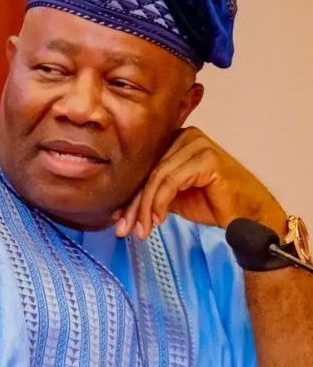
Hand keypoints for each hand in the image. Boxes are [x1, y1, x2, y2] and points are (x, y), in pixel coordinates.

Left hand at [114, 127, 286, 238]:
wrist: (249, 215)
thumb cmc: (214, 203)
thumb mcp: (173, 198)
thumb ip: (149, 195)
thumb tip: (117, 210)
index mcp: (175, 141)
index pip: (144, 169)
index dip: (129, 197)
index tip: (118, 221)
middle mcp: (185, 136)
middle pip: (148, 173)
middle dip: (134, 205)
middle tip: (124, 229)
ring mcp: (197, 144)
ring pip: (157, 178)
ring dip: (145, 208)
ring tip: (141, 230)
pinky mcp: (207, 158)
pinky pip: (171, 181)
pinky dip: (160, 203)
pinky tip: (157, 220)